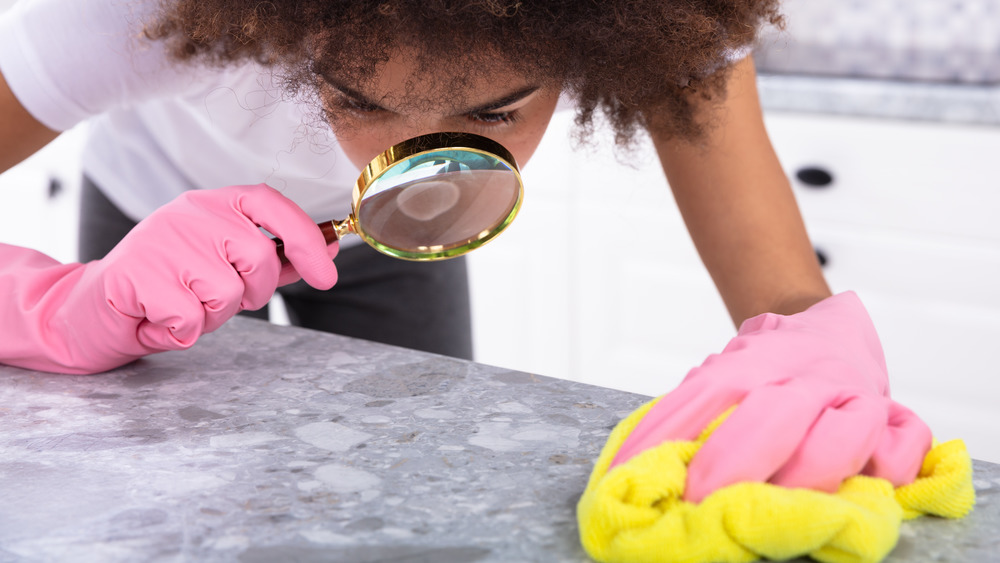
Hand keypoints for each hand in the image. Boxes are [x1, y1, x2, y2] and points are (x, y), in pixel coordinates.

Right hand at [1, 184, 337, 373]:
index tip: (326, 275)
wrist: (92, 312)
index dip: (305, 237)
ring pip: (226, 292)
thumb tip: (327, 249)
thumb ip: (275, 259)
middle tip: (212, 297)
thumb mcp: (223, 268)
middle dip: (250, 293)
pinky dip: (180, 331)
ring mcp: (161, 240)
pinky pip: (191, 318)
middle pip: (257, 257)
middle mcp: (189, 213)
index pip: (271, 204)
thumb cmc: (167, 288)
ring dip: (210, 315)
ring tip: (180, 305)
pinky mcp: (138, 274)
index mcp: (213, 204)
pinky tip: (158, 319)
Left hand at [609, 292, 931, 502]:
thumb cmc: (769, 365)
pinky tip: (870, 489)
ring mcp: (855, 395)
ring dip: (809, 473)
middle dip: (734, 460)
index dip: (672, 431)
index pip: (708, 393)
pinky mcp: (898, 417)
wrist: (826, 321)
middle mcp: (807, 376)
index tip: (639, 470)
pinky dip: (890, 470)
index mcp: (755, 362)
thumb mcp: (726, 371)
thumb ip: (695, 407)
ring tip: (779, 509)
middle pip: (774, 414)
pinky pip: (904, 443)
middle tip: (700, 499)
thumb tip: (638, 460)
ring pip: (843, 433)